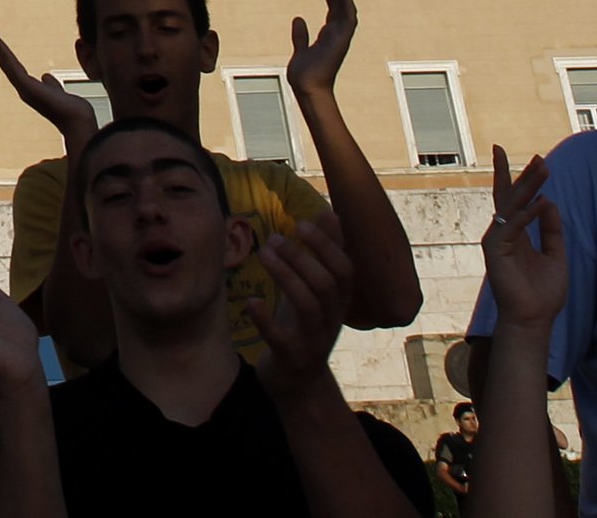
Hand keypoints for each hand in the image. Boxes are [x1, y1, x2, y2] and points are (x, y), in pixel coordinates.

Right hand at [0, 28, 103, 152]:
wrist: (78, 123)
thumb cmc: (73, 112)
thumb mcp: (61, 94)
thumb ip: (52, 86)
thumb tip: (46, 76)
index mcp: (32, 90)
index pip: (15, 68)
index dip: (6, 55)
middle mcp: (24, 89)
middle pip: (7, 64)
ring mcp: (24, 89)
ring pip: (7, 63)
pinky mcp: (26, 87)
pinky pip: (11, 66)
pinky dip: (3, 51)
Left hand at [244, 212, 355, 399]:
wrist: (299, 383)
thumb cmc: (305, 325)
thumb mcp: (316, 289)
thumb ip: (324, 253)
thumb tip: (330, 212)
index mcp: (340, 302)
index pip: (344, 269)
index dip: (326, 245)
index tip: (301, 223)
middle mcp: (332, 320)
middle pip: (326, 284)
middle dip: (300, 257)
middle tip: (273, 238)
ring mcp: (314, 341)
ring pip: (308, 306)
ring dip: (285, 277)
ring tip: (263, 254)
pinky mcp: (292, 359)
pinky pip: (282, 339)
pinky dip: (266, 319)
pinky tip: (251, 302)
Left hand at [285, 0, 356, 100]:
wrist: (307, 88)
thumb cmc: (304, 75)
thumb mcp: (300, 50)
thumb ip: (300, 35)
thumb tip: (298, 18)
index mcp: (329, 36)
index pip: (333, 9)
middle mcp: (338, 34)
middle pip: (339, 4)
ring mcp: (342, 36)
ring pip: (345, 6)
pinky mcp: (342, 38)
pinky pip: (347, 13)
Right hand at [480, 146, 567, 332]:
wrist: (533, 320)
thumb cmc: (542, 293)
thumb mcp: (555, 256)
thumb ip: (551, 230)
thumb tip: (547, 200)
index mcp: (516, 234)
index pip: (514, 200)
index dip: (521, 178)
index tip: (534, 159)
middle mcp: (503, 233)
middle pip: (510, 196)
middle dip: (524, 175)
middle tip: (538, 157)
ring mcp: (497, 240)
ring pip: (511, 205)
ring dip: (528, 186)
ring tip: (542, 168)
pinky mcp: (495, 249)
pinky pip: (513, 225)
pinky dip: (528, 213)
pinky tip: (542, 202)